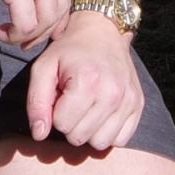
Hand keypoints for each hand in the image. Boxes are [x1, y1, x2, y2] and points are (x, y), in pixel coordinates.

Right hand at [0, 0, 74, 47]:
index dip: (56, 17)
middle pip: (60, 12)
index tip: (39, 28)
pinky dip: (15, 34)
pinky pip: (26, 23)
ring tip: (9, 35)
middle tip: (24, 41)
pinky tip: (1, 30)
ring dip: (28, 36)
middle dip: (44, 32)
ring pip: (46, 22)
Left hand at [25, 10, 143, 147]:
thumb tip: (39, 135)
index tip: (60, 96)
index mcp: (87, 81)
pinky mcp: (138, 105)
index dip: (54, 113)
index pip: (62, 125)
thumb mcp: (43, 68)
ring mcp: (129, 100)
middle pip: (80, 137)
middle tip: (72, 102)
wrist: (103, 32)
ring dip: (89, 131)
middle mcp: (112, 92)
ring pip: (100, 143)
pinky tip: (102, 114)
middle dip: (70, 124)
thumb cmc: (69, 51)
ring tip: (87, 109)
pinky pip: (120, 140)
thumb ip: (36, 102)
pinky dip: (108, 132)